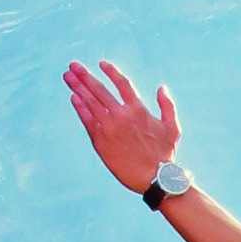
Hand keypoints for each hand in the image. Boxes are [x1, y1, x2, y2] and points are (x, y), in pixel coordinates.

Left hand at [65, 61, 181, 194]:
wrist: (154, 178)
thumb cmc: (165, 154)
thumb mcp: (173, 127)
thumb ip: (167, 105)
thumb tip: (161, 87)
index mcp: (139, 110)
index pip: (122, 84)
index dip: (111, 72)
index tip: (101, 63)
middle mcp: (122, 115)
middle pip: (100, 89)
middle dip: (85, 76)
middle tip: (73, 65)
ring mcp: (110, 127)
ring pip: (90, 102)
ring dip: (78, 88)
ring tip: (67, 77)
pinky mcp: (101, 141)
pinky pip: (87, 120)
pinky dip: (80, 108)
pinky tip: (73, 98)